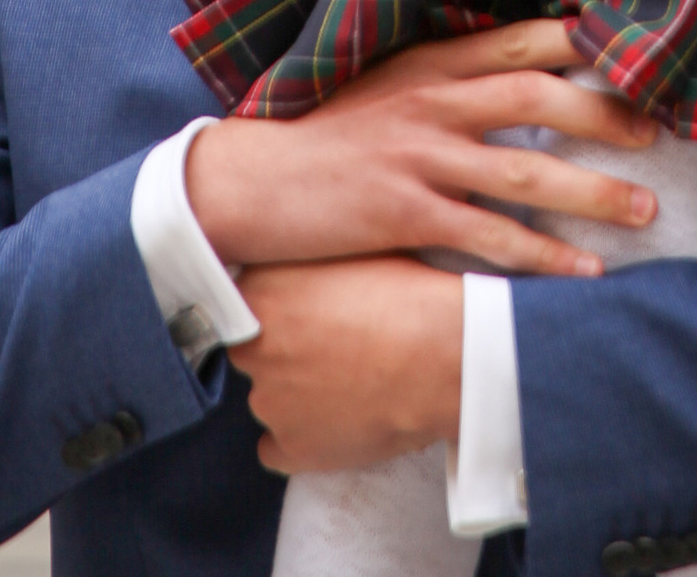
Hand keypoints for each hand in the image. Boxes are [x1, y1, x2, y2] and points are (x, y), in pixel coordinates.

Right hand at [184, 19, 660, 275]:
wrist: (254, 179)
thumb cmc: (324, 130)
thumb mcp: (385, 82)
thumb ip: (444, 72)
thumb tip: (513, 67)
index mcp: (429, 59)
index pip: (520, 39)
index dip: (582, 44)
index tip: (636, 54)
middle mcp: (433, 100)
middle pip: (538, 97)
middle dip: (605, 115)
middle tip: (658, 134)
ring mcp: (421, 158)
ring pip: (525, 171)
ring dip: (592, 192)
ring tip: (644, 210)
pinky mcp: (407, 214)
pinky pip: (489, 237)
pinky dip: (542, 257)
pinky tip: (582, 275)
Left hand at [227, 260, 463, 472]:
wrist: (445, 354)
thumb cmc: (408, 294)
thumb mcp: (350, 248)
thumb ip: (306, 263)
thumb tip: (301, 270)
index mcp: (261, 288)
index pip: (251, 301)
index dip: (286, 307)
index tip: (313, 312)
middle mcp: (254, 345)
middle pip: (258, 350)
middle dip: (288, 350)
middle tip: (335, 345)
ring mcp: (269, 401)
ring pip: (271, 398)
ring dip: (298, 394)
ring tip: (350, 382)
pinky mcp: (292, 447)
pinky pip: (277, 448)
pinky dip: (301, 439)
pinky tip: (336, 420)